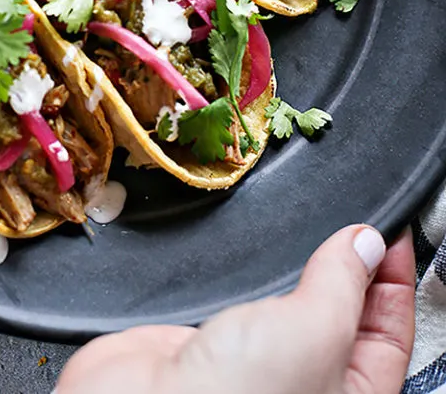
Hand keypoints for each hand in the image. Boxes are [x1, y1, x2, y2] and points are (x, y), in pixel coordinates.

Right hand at [57, 225, 414, 393]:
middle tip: (350, 220)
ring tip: (307, 225)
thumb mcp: (314, 332)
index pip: (389, 331)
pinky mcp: (208, 341)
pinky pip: (241, 298)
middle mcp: (303, 382)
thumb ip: (342, 283)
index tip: (387, 228)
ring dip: (298, 266)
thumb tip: (366, 244)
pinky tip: (256, 248)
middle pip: (342, 314)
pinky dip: (249, 271)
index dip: (392, 276)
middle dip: (348, 267)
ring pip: (289, 302)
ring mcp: (253, 361)